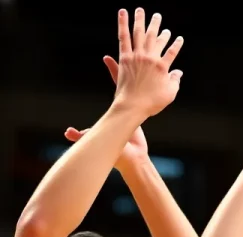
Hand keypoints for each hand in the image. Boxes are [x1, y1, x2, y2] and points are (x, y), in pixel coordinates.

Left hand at [65, 58, 148, 172]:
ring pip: (141, 93)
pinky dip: (154, 98)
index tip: (108, 56)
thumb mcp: (97, 141)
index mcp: (118, 109)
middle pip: (128, 84)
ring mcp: (135, 115)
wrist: (134, 163)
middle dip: (130, 69)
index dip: (113, 70)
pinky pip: (148, 105)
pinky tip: (162, 89)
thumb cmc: (119, 154)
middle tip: (132, 54)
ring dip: (145, 81)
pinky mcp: (143, 122)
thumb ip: (81, 136)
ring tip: (152, 67)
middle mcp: (126, 109)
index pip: (115, 85)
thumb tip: (67, 132)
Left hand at [112, 8, 183, 118]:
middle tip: (158, 16)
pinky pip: (124, 37)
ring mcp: (137, 56)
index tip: (178, 38)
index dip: (176, 44)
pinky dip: (123, 24)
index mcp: (162, 67)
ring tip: (142, 10)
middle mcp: (150, 58)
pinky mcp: (125, 57)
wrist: (133, 106)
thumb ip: (175, 81)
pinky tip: (123, 13)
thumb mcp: (169, 94)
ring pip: (140, 33)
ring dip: (141, 20)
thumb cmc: (152, 103)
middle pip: (155, 38)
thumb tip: (178, 73)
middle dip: (157, 26)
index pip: (172, 52)